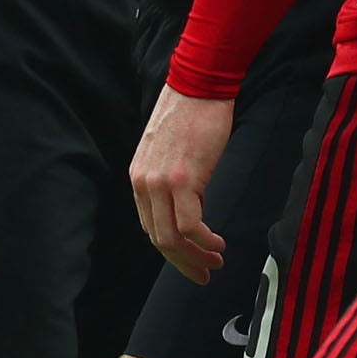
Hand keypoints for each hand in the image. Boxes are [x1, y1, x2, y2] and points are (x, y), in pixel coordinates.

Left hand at [130, 83, 231, 283]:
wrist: (199, 84)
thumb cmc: (190, 113)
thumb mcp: (168, 150)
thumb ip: (169, 178)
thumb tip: (187, 206)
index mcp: (138, 177)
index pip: (150, 226)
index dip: (171, 250)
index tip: (191, 261)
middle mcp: (143, 182)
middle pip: (158, 239)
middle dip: (183, 262)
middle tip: (204, 274)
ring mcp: (160, 182)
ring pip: (172, 238)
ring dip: (195, 256)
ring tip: (215, 261)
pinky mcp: (182, 179)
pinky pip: (191, 225)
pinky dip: (205, 241)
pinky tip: (218, 243)